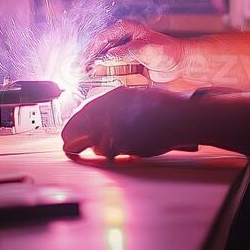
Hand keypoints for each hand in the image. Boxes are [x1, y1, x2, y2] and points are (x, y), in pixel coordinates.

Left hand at [61, 85, 188, 158]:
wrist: (180, 117)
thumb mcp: (138, 98)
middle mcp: (110, 108)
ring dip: (96, 147)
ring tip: (103, 149)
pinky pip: (106, 152)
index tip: (71, 129)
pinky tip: (116, 152)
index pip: (84, 109)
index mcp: (114, 95)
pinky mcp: (121, 142)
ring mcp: (114, 125)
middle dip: (72, 136)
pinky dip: (109, 154)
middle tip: (68, 146)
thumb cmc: (166, 109)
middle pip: (78, 125)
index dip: (75, 122)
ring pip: (92, 141)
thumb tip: (100, 119)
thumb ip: (118, 107)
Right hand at [81, 19, 189, 81]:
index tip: (83, 60)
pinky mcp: (129, 72)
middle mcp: (123, 43)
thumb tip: (107, 57)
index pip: (101, 38)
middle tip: (80, 73)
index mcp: (126, 30)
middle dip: (89, 63)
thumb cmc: (170, 51)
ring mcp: (125, 58)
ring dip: (95, 73)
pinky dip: (104, 82)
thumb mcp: (147, 48)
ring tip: (84, 81)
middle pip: (99, 53)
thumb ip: (126, 52)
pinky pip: (113, 77)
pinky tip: (96, 87)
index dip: (90, 49)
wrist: (184, 67)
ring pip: (104, 66)